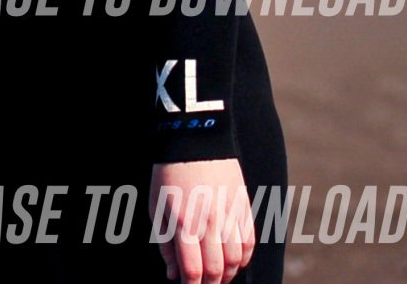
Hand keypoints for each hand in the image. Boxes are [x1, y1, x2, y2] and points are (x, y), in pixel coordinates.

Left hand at [153, 158, 253, 283]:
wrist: (195, 138)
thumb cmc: (168, 174)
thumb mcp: (156, 208)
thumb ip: (166, 244)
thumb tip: (174, 275)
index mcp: (185, 223)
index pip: (193, 271)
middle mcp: (209, 222)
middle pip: (216, 271)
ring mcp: (229, 214)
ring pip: (236, 260)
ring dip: (227, 275)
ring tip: (217, 278)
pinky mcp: (243, 206)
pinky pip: (250, 241)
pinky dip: (244, 258)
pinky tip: (234, 262)